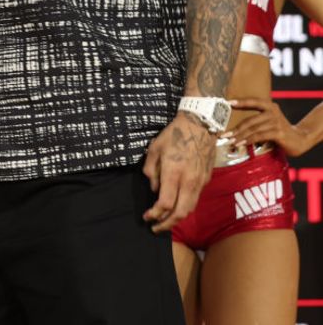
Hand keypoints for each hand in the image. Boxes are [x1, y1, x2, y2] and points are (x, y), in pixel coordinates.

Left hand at [142, 112, 215, 231]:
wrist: (199, 126)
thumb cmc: (173, 135)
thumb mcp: (154, 149)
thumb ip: (151, 171)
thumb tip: (154, 189)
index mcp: (173, 173)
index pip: (165, 203)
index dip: (155, 214)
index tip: (146, 217)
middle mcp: (189, 181)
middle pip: (181, 212)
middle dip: (167, 224)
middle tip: (156, 228)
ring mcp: (200, 182)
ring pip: (190, 208)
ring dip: (177, 218)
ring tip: (165, 221)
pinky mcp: (206, 180)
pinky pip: (195, 199)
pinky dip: (185, 207)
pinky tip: (177, 206)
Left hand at [228, 98, 310, 156]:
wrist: (299, 139)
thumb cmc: (278, 130)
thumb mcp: (269, 121)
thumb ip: (256, 120)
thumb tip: (233, 126)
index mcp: (270, 106)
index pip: (254, 101)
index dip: (241, 101)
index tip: (228, 102)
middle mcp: (273, 112)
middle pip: (250, 120)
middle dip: (235, 128)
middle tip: (223, 134)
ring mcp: (276, 122)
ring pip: (253, 129)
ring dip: (240, 136)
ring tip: (230, 141)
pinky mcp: (279, 133)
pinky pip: (260, 136)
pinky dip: (249, 140)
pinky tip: (241, 143)